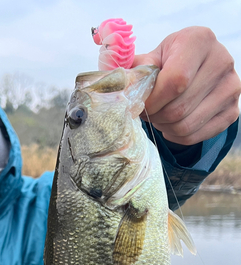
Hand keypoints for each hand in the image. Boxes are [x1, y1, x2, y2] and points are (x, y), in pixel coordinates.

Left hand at [133, 27, 240, 144]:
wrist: (196, 67)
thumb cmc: (169, 61)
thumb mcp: (152, 57)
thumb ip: (137, 71)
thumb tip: (122, 88)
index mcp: (199, 41)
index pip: (175, 82)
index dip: (153, 100)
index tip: (140, 104)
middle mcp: (222, 62)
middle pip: (179, 108)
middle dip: (156, 116)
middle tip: (147, 112)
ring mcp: (231, 88)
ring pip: (186, 126)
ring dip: (164, 127)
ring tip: (159, 117)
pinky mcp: (232, 111)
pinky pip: (195, 136)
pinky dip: (177, 136)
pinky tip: (170, 126)